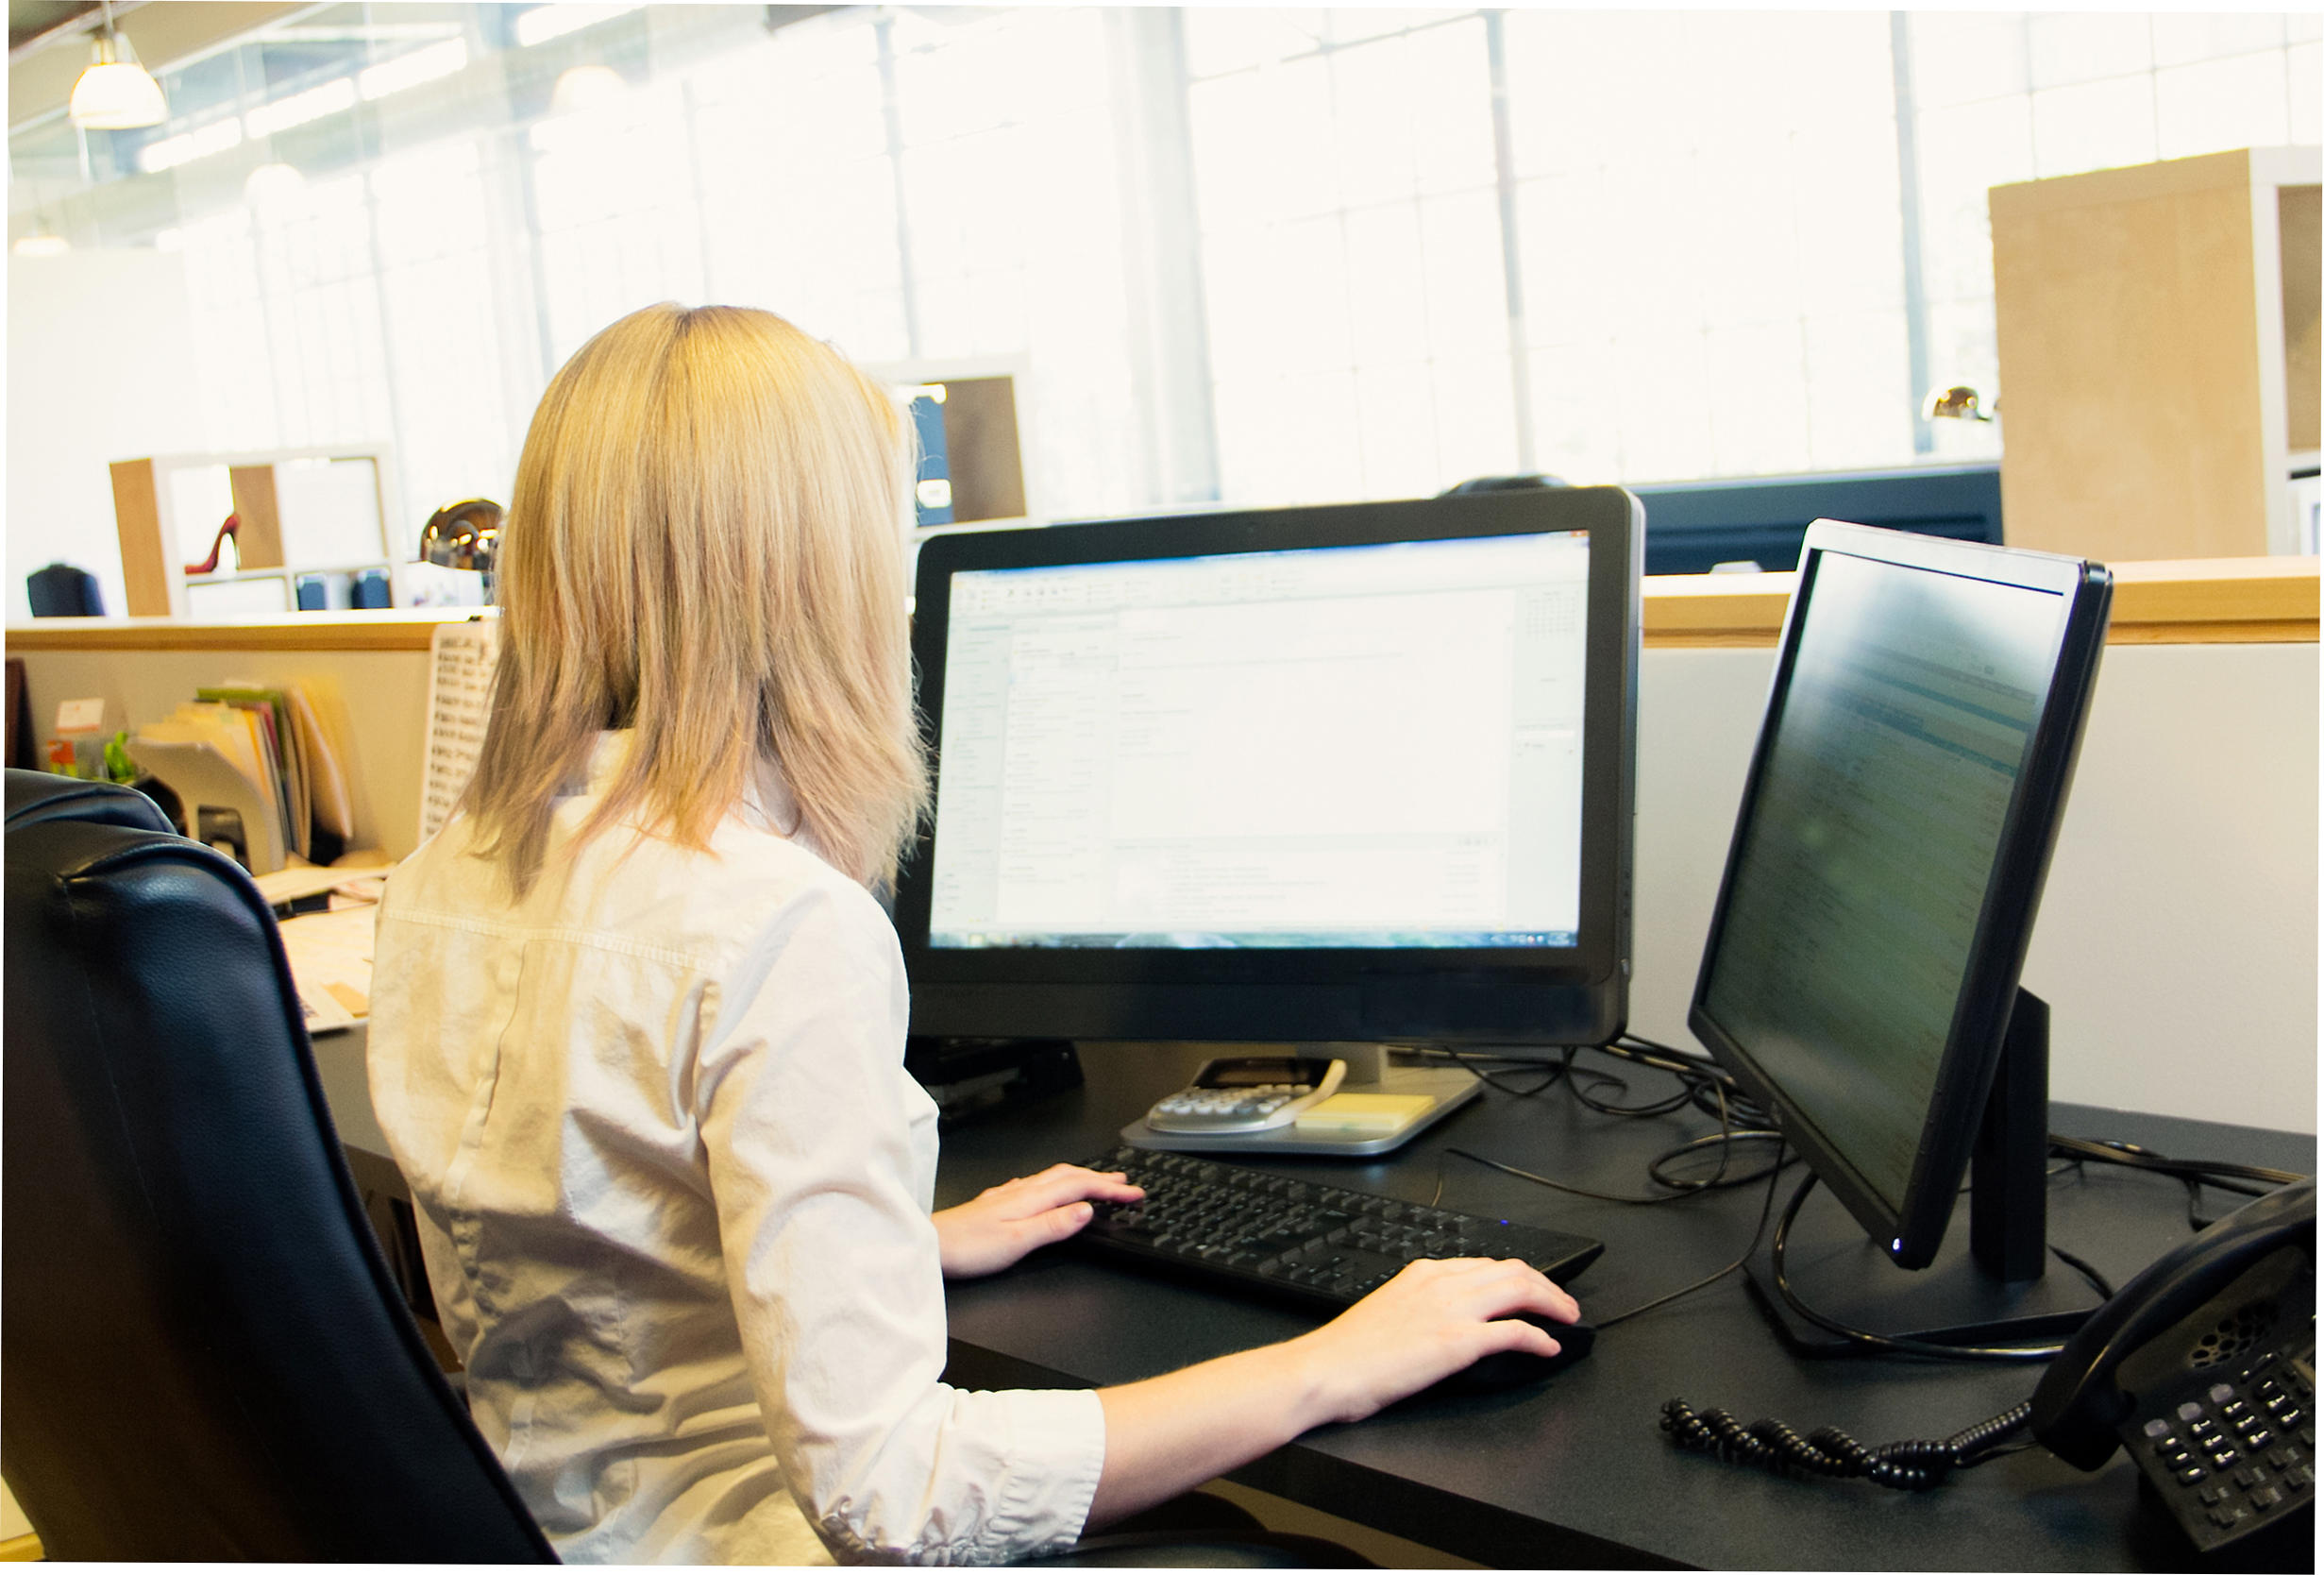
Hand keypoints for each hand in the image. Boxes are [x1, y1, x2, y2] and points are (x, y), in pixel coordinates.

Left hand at [933, 1164, 1143, 1278]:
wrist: (930, 1246)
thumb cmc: (967, 1248)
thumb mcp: (1017, 1242)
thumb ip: (1053, 1226)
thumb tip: (1086, 1210)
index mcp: (1031, 1199)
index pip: (1080, 1187)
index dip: (1110, 1189)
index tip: (1134, 1193)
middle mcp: (1020, 1192)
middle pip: (1068, 1176)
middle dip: (1100, 1178)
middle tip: (1125, 1183)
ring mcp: (1007, 1196)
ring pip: (1052, 1178)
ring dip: (1079, 1177)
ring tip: (1096, 1181)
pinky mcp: (996, 1204)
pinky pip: (1035, 1185)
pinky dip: (1054, 1184)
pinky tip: (1047, 1189)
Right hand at [1289, 1258, 1581, 1423]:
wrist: (1325, 1370)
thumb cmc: (1346, 1352)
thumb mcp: (1386, 1309)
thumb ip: (1419, 1304)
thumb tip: (1442, 1318)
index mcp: (1423, 1273)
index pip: (1485, 1263)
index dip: (1518, 1274)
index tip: (1532, 1287)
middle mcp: (1441, 1283)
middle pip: (1512, 1270)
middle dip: (1547, 1285)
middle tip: (1564, 1303)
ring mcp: (1451, 1310)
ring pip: (1520, 1290)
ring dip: (1552, 1303)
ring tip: (1567, 1318)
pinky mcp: (1458, 1342)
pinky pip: (1515, 1332)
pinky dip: (1540, 1337)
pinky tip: (1549, 1347)